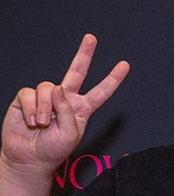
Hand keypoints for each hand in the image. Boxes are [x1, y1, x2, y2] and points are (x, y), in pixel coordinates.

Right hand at [2, 34, 128, 176]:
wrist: (29, 158)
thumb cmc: (53, 150)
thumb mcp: (70, 134)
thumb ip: (69, 110)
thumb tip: (58, 87)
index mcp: (81, 109)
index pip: (100, 92)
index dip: (112, 79)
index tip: (125, 65)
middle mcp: (65, 99)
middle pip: (76, 71)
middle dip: (84, 54)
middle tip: (91, 38)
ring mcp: (46, 97)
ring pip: (48, 88)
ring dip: (45, 108)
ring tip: (42, 124)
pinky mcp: (27, 98)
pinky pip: (30, 94)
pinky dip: (32, 108)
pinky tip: (32, 121)